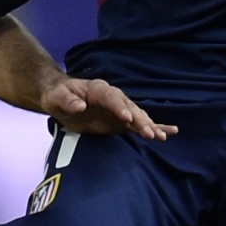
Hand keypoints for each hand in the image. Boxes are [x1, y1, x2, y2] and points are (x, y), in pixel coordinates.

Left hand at [40, 74, 176, 139]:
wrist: (60, 99)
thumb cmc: (58, 96)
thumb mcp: (57, 97)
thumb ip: (67, 101)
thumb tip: (79, 106)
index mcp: (99, 89)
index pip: (112, 98)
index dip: (120, 108)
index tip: (127, 119)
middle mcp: (113, 98)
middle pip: (130, 108)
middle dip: (140, 120)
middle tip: (149, 133)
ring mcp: (118, 110)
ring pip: (137, 117)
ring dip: (149, 126)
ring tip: (161, 136)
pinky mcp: (120, 122)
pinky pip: (138, 125)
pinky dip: (153, 128)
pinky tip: (168, 133)